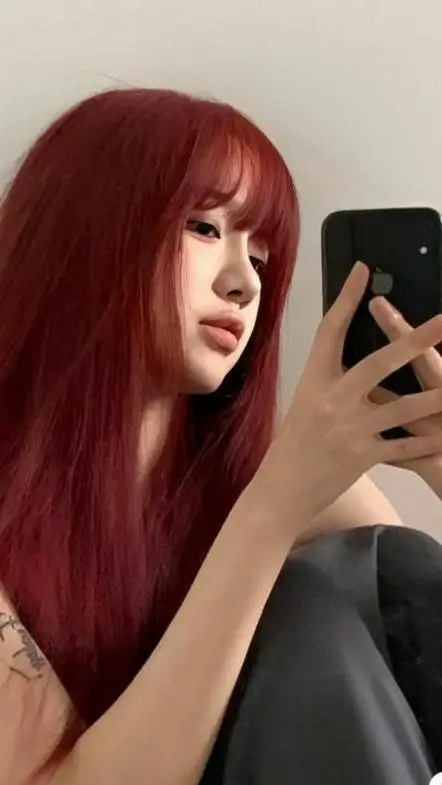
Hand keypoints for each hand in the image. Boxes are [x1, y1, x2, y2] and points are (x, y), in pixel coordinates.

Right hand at [255, 262, 441, 542]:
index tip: (364, 269)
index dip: (347, 297)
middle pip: (378, 363)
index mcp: (314, 380)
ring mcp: (349, 430)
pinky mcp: (362, 457)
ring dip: (436, 395)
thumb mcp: (307, 401)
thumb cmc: (295, 442)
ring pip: (402, 407)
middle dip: (414, 340)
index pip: (331, 330)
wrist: (280, 489)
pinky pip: (403, 447)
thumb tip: (359, 353)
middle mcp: (332, 400)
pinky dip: (427, 441)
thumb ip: (332, 379)